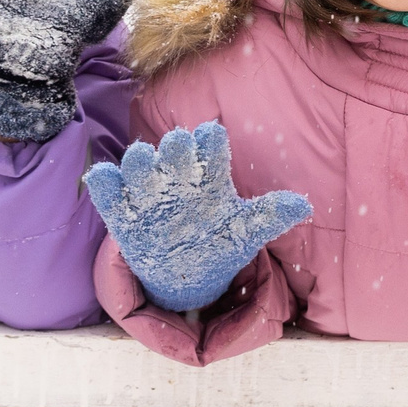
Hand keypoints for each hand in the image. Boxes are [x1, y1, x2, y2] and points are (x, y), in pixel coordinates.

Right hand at [84, 122, 312, 313]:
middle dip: (174, 148)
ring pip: (138, 165)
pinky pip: (106, 193)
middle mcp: (177, 177)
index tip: (212, 135)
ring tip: (143, 162)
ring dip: (139, 161)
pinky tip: (105, 179)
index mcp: (209, 175)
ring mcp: (147, 193)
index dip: (211, 141)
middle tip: (178, 145)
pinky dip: (103, 185)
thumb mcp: (245, 230)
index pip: (211, 148)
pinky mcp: (121, 213)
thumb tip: (304, 206)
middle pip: (172, 151)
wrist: (184, 271)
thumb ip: (270, 215)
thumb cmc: (218, 240)